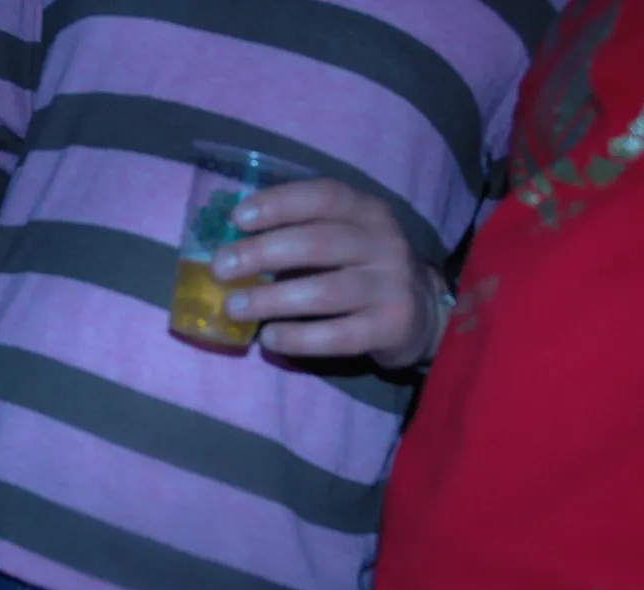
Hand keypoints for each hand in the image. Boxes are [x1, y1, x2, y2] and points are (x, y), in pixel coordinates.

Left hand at [210, 179, 443, 367]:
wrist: (422, 313)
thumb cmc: (362, 269)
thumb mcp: (344, 239)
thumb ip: (300, 233)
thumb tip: (232, 244)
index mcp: (369, 212)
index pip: (324, 196)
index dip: (279, 204)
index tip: (237, 218)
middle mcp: (385, 243)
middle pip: (318, 242)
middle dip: (262, 254)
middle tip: (221, 268)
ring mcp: (392, 286)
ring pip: (324, 291)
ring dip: (271, 300)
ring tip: (234, 307)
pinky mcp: (391, 326)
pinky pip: (337, 335)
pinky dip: (297, 338)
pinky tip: (268, 338)